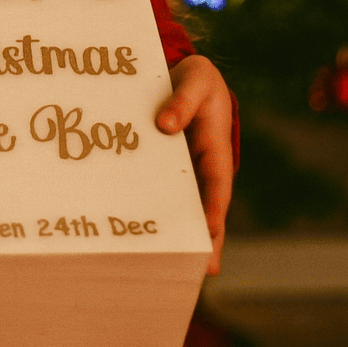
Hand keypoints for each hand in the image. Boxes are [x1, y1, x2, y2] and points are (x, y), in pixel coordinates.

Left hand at [157, 55, 233, 275]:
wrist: (181, 75)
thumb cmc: (196, 79)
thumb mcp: (198, 79)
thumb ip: (184, 100)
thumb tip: (165, 126)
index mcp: (215, 149)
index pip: (217, 185)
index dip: (214, 208)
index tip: (210, 230)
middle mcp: (199, 168)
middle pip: (201, 209)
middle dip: (203, 240)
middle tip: (202, 272)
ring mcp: (179, 171)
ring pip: (175, 206)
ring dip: (172, 233)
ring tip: (164, 267)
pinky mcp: (158, 168)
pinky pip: (151, 189)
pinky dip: (144, 208)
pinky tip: (130, 231)